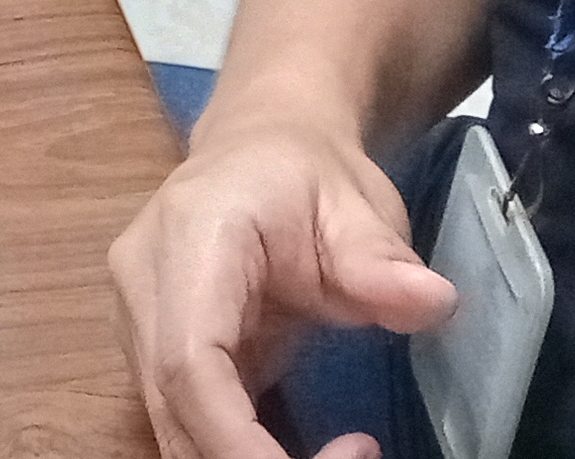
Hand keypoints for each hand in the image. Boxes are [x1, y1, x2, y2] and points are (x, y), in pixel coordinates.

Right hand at [110, 109, 456, 458]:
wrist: (258, 147)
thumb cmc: (304, 171)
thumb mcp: (355, 204)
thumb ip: (381, 258)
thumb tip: (433, 303)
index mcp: (188, 238)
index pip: (188, 362)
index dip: (238, 440)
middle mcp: (144, 287)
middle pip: (174, 412)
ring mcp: (141, 326)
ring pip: (175, 430)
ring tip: (347, 452)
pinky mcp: (156, 355)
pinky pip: (190, 425)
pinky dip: (245, 452)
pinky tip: (312, 449)